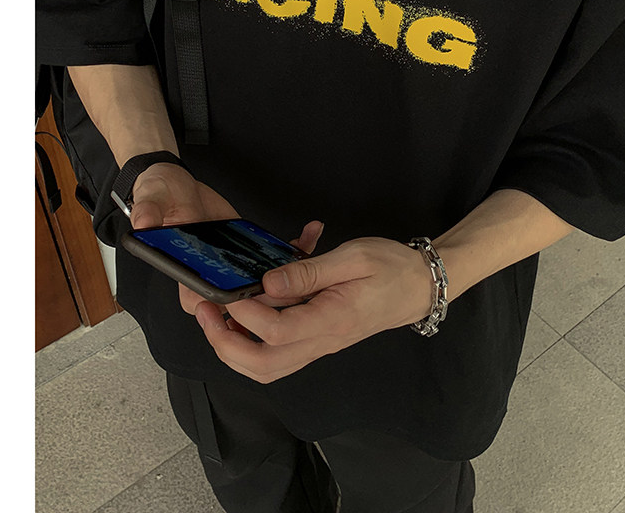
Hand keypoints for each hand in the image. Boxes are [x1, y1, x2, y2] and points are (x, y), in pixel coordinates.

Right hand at [129, 163, 323, 315]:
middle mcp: (208, 275)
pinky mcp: (245, 254)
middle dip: (268, 290)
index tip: (250, 291)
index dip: (227, 302)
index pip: (203, 301)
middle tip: (290, 274)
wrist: (176, 185)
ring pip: (262, 285)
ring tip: (303, 248)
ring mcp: (229, 268)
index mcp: (183, 271)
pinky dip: (291, 250)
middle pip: (240, 300)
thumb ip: (148, 210)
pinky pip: (270, 261)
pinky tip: (307, 234)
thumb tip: (144, 223)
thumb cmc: (160, 196)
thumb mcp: (151, 198)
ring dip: (287, 273)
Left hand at [193, 237, 433, 383]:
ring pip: (267, 367)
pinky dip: (251, 344)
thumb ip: (309, 271)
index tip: (227, 289)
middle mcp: (322, 341)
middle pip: (263, 364)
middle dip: (225, 342)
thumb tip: (267, 284)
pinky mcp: (318, 341)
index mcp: (332, 319)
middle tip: (204, 311)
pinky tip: (242, 316)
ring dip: (233, 348)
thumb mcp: (352, 257)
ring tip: (214, 316)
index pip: (277, 331)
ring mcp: (319, 345)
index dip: (245, 313)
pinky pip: (278, 357)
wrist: (419, 287)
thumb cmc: (390, 267)